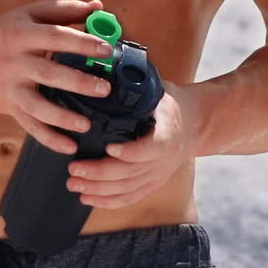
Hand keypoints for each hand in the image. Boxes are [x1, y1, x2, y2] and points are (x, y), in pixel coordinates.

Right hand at [0, 0, 117, 154]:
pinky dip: (48, 138)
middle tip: (105, 88)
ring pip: (37, 106)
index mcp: (23, 35)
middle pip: (48, 73)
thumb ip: (65, 10)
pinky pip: (30, 126)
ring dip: (61, 117)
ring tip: (86, 124)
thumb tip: (98, 7)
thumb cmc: (5, 32)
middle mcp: (17, 63)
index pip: (55, 37)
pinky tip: (69, 146)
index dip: (81, 42)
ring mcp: (12, 88)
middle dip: (77, 82)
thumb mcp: (30, 14)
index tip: (107, 49)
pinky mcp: (10, 107)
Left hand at [66, 81, 201, 209]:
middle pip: (131, 173)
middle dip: (100, 173)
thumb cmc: (169, 104)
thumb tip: (106, 66)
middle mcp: (164, 159)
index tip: (110, 147)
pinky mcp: (151, 184)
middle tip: (74, 167)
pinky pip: (130, 197)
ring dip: (98, 189)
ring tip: (73, 182)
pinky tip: (87, 198)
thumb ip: (138, 86)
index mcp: (168, 132)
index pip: (151, 148)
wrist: (194, 125)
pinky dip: (108, 201)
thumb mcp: (160, 91)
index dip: (130, 151)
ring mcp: (157, 174)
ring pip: (127, 188)